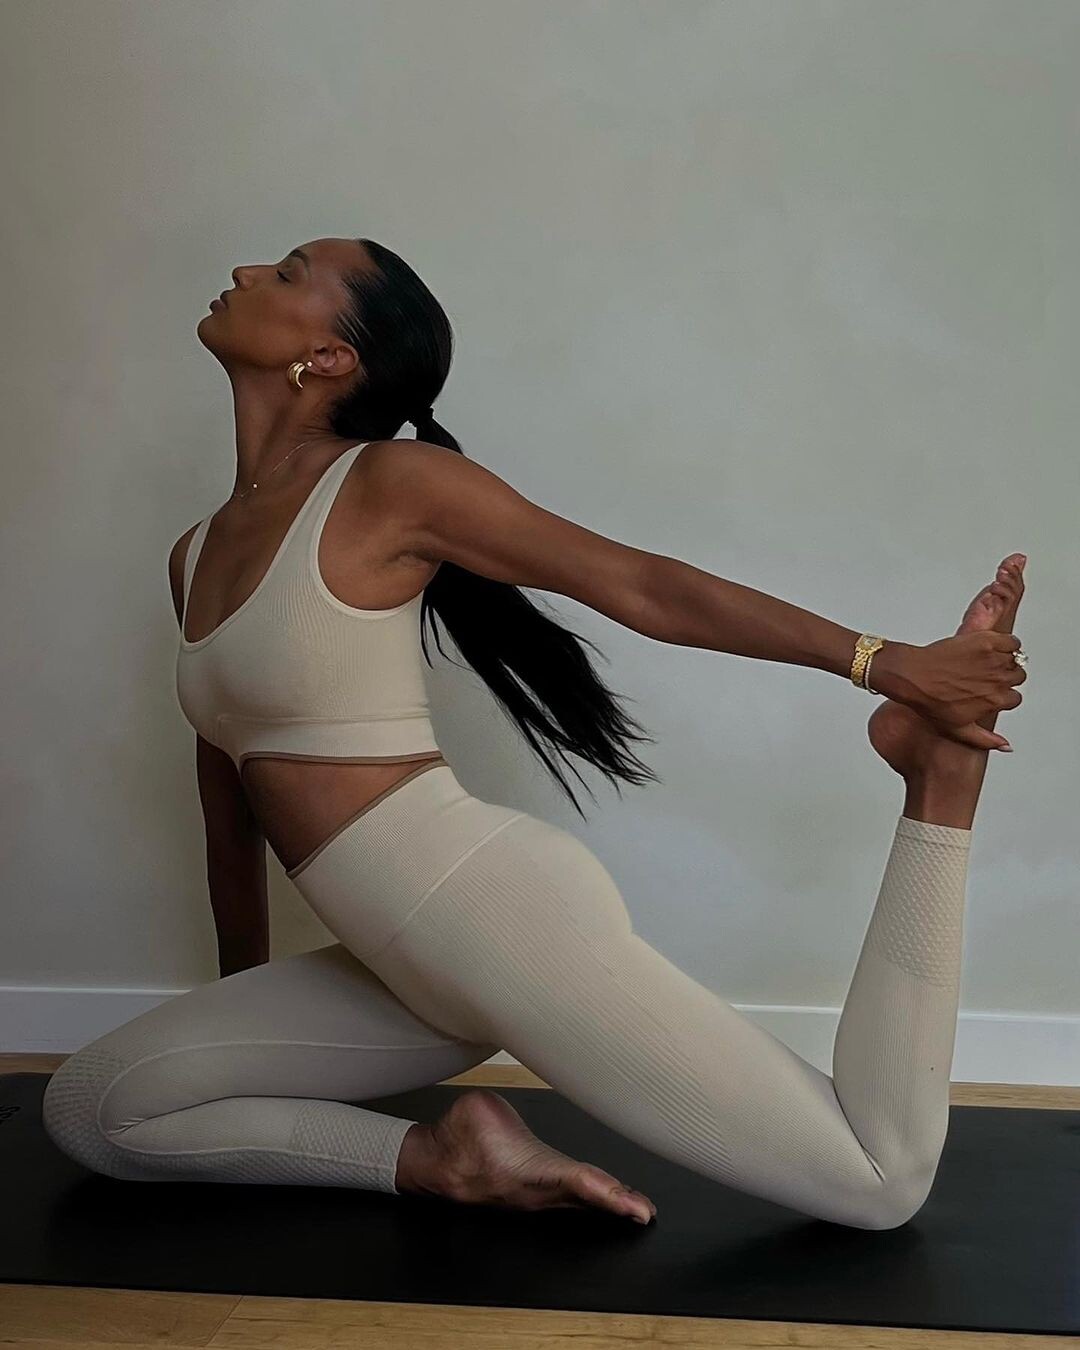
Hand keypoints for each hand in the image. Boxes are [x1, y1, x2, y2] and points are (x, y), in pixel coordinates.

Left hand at [869, 632, 1025, 750]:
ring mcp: (992, 659)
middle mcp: (997, 679)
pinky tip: (996, 647)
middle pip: (1018, 677)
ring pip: (1015, 659)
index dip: (1003, 697)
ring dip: (1006, 660)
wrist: (913, 675)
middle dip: (1006, 678)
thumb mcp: (958, 730)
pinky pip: (1011, 641)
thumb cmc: (930, 701)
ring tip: (989, 662)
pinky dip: (1008, 643)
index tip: (992, 693)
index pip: (1015, 699)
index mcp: (995, 700)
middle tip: (988, 677)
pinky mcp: (985, 640)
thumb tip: (1006, 747)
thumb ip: (986, 740)